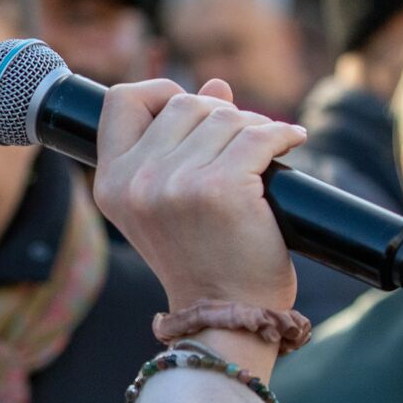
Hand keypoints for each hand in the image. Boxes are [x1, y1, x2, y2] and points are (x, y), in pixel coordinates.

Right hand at [93, 78, 304, 314]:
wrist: (225, 315)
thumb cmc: (200, 259)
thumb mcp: (169, 202)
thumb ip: (181, 143)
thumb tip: (217, 87)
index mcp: (112, 183)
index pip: (120, 101)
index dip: (157, 93)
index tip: (191, 113)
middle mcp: (137, 181)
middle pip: (184, 103)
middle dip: (219, 114)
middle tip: (240, 143)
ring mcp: (177, 185)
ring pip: (226, 116)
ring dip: (253, 126)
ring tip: (264, 153)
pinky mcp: (222, 189)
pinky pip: (259, 135)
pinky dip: (282, 135)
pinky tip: (291, 143)